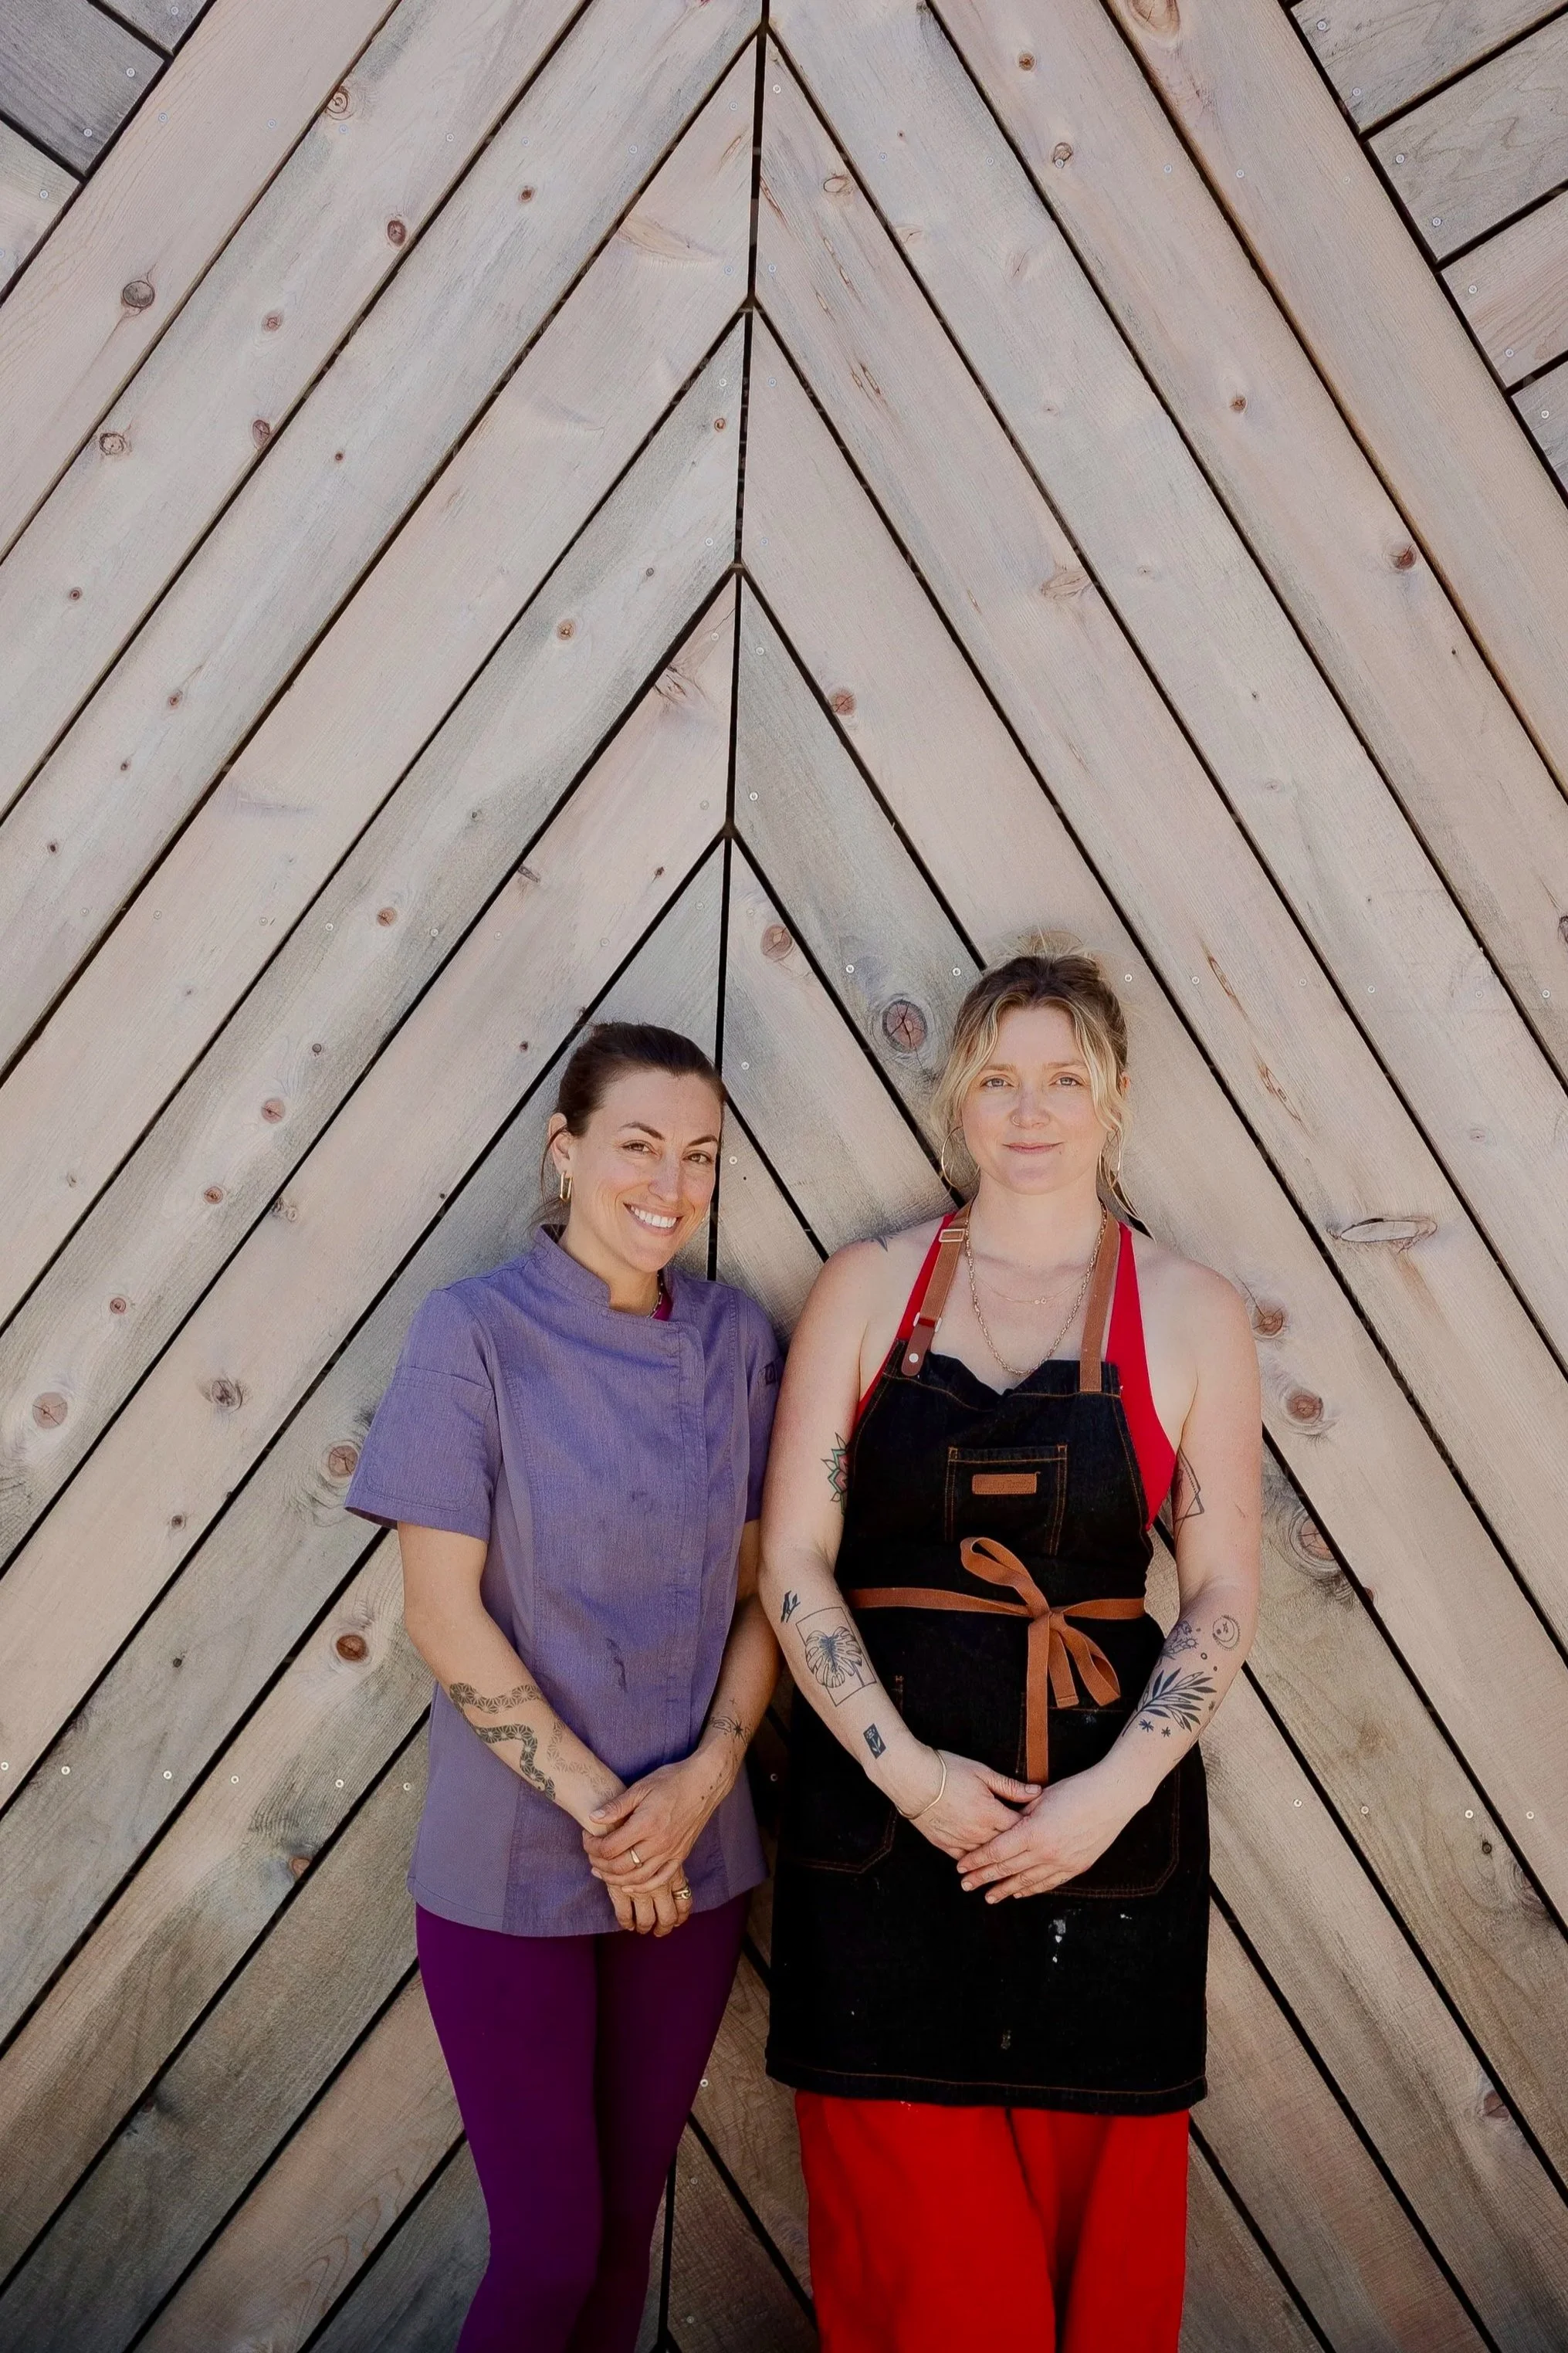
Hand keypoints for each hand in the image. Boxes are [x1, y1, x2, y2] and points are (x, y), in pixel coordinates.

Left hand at [584, 1750, 730, 1891]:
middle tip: (591, 1855)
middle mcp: (658, 1843)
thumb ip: (617, 1805)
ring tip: (601, 1872)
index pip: (610, 1847)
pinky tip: (628, 1885)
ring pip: (637, 1878)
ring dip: (615, 1879)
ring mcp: (671, 1852)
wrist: (704, 1783)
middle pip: (620, 1866)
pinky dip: (642, 1888)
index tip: (587, 1837)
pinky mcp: (680, 1856)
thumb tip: (593, 1817)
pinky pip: (659, 1880)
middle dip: (599, 1864)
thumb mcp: (641, 1787)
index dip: (592, 1846)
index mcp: (646, 1824)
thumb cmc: (672, 1781)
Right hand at [900, 1749, 1039, 1859]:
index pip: (1019, 1829)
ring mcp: (960, 1841)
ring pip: (986, 1858)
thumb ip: (1010, 1786)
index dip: (1031, 1829)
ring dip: (998, 1860)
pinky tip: (981, 1866)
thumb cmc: (947, 1770)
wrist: (912, 1778)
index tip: (1040, 1830)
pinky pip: (964, 1860)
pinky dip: (974, 1863)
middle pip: (1005, 1847)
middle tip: (1030, 1849)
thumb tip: (1036, 1792)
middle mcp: (978, 1832)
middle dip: (1018, 1848)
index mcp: (990, 1813)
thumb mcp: (982, 1772)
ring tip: (1011, 1864)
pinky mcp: (944, 1844)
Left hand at [957, 1766, 1129, 1900]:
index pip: (997, 1851)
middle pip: (1007, 1869)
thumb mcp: (1041, 1797)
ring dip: (1005, 1889)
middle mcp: (1045, 1852)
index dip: (977, 1860)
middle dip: (984, 1878)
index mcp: (1033, 1832)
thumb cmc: (1076, 1790)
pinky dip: (1031, 1889)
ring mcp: (1062, 1862)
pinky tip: (1019, 1893)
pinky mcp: (1076, 1867)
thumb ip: (1020, 1813)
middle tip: (966, 1886)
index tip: (962, 1867)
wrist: (1112, 1798)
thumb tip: (1003, 1824)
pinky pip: (1049, 1883)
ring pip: (1027, 1881)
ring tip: (989, 1897)